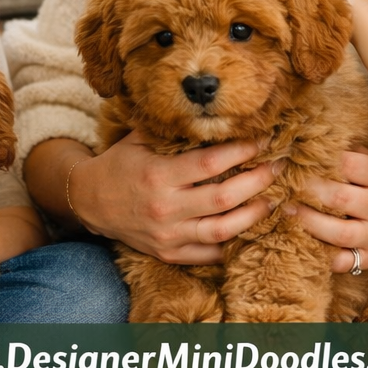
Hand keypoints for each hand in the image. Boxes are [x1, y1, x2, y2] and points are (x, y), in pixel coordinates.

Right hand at [67, 129, 281, 264]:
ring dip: (254, 214)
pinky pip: (210, 253)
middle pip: (225, 196)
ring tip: (273, 199)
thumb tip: (212, 113)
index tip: (263, 139)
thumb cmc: (120, 164)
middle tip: (278, 166)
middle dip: (258, 180)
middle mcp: (165, 207)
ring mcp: (168, 235)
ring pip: (223, 229)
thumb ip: (173, 130)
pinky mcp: (169, 253)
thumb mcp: (139, 140)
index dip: (242, 151)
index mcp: (158, 174)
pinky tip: (252, 228)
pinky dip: (234, 243)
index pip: (211, 162)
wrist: (90, 201)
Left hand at [291, 149, 367, 273]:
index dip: (320, 161)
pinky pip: (340, 261)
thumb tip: (308, 137)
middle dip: (306, 190)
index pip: (350, 165)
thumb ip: (348, 152)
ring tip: (286, 209)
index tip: (296, 158)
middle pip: (339, 198)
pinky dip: (319, 253)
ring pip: (336, 232)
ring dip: (306, 221)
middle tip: (283, 184)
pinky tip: (301, 239)